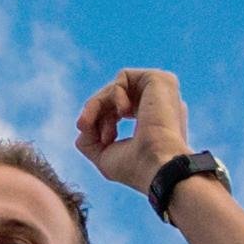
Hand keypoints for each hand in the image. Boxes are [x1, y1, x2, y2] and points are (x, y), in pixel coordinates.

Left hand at [75, 68, 192, 193]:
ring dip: (98, 105)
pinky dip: (113, 95)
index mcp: (152, 120)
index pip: (116, 111)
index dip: (99, 123)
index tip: (100, 141)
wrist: (157, 164)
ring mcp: (160, 91)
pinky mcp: (159, 80)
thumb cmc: (135, 166)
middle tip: (85, 126)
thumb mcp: (104, 155)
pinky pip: (122, 77)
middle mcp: (158, 103)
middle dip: (94, 112)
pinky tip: (122, 113)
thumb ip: (90, 139)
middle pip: (112, 97)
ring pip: (115, 86)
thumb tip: (83, 125)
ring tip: (105, 126)